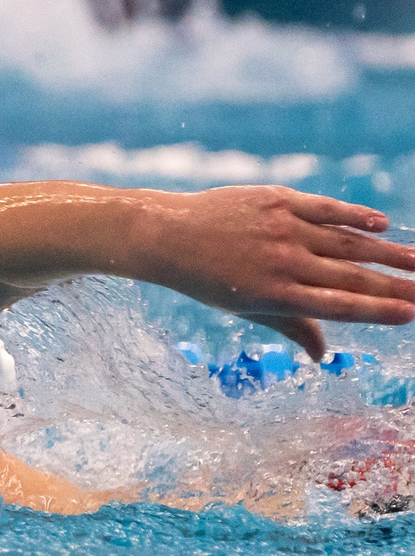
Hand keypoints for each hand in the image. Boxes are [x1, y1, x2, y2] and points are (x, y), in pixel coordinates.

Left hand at [131, 187, 414, 358]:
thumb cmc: (207, 279)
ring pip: (347, 241)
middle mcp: (283, 262)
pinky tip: (382, 224)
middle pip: (352, 274)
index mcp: (276, 295)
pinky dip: (354, 215)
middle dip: (395, 284)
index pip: (339, 305)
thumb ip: (291, 326)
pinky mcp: (276, 200)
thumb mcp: (245, 309)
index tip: (411, 313)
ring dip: (387, 251)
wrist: (166, 235)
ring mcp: (281, 228)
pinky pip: (324, 208)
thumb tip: (322, 355)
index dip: (377, 311)